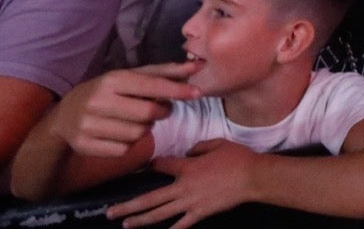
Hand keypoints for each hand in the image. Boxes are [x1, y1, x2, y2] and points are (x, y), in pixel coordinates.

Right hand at [50, 61, 201, 158]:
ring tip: (135, 120)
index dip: (177, 90)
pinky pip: (123, 150)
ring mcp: (89, 125)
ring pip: (138, 134)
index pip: (151, 86)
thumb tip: (196, 66)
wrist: (64, 117)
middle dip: (162, 113)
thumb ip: (163, 73)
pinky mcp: (85, 145)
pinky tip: (120, 134)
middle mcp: (99, 101)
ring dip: (145, 129)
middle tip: (161, 110)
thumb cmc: (107, 92)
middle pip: (148, 114)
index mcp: (112, 80)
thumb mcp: (129, 77)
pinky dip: (129, 144)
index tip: (198, 93)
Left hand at [110, 138, 257, 228]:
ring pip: (160, 214)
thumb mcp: (217, 143)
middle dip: (129, 205)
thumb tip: (188, 153)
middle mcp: (183, 187)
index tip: (143, 166)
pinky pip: (181, 225)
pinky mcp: (200, 214)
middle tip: (110, 211)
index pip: (161, 166)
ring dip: (140, 220)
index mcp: (186, 167)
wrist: (253, 177)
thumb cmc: (237, 158)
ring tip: (125, 224)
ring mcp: (190, 203)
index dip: (150, 165)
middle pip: (150, 198)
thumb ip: (198, 147)